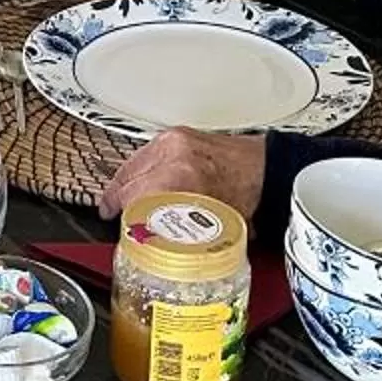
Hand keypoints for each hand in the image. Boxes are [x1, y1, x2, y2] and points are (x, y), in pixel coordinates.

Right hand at [98, 128, 266, 220]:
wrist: (266, 169)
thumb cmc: (249, 194)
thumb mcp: (212, 222)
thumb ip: (180, 232)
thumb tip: (155, 246)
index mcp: (182, 175)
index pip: (133, 197)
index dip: (124, 218)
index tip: (119, 229)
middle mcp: (174, 152)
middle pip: (127, 180)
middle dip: (118, 202)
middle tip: (114, 217)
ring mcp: (173, 139)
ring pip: (131, 164)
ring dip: (124, 185)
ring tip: (118, 202)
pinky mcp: (175, 134)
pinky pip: (144, 154)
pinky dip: (137, 170)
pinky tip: (136, 183)